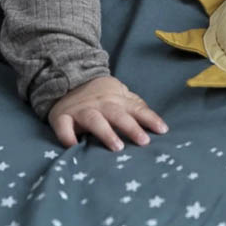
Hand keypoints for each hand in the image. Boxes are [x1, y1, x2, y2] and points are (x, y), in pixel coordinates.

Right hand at [48, 76, 167, 150]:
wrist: (68, 78)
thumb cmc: (100, 94)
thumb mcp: (120, 95)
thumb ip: (136, 106)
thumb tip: (157, 122)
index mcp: (117, 100)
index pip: (137, 109)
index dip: (150, 119)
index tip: (163, 130)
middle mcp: (101, 105)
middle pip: (118, 115)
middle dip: (131, 128)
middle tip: (144, 142)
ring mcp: (81, 111)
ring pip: (95, 121)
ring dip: (106, 133)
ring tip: (118, 147)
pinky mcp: (62, 117)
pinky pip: (63, 127)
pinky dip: (67, 136)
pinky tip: (74, 146)